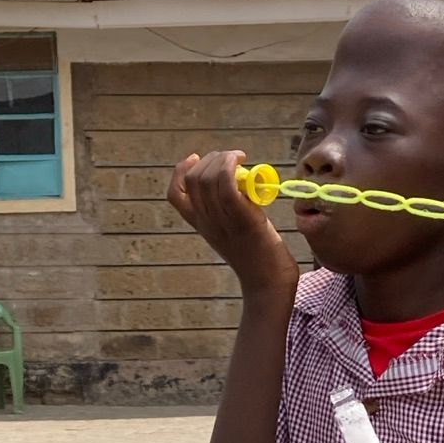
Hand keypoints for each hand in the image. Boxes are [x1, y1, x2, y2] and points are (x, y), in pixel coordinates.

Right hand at [168, 151, 298, 296]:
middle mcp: (206, 223)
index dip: (181, 171)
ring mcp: (222, 221)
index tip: (196, 158)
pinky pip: (226, 184)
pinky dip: (230, 166)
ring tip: (240, 159)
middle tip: (233, 159)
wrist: (269, 284)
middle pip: (193, 179)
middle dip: (210, 159)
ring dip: (223, 159)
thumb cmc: (259, 258)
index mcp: (201, 226)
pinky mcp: (242, 219)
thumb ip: (229, 212)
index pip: (175, 195)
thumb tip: (241, 182)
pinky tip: (242, 161)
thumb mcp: (235, 232)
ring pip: (208, 178)